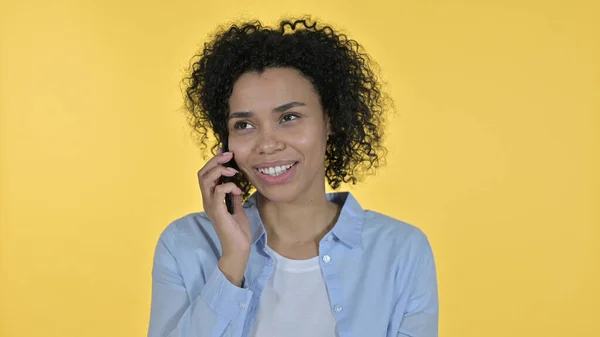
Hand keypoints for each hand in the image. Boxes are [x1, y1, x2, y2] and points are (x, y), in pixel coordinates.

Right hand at [197, 148, 250, 285]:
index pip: (206, 174)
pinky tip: (238, 190)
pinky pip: (218, 191)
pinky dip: (228, 186)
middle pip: (202, 173)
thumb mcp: (237, 208)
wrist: (238, 248)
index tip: (226, 152)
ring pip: (206, 179)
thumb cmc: (237, 230)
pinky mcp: (217, 212)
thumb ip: (233, 196)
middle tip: (229, 155)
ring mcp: (211, 206)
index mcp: (211, 198)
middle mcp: (207, 200)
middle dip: (215, 160)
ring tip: (233, 172)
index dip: (214, 161)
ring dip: (220, 170)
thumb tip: (236, 184)